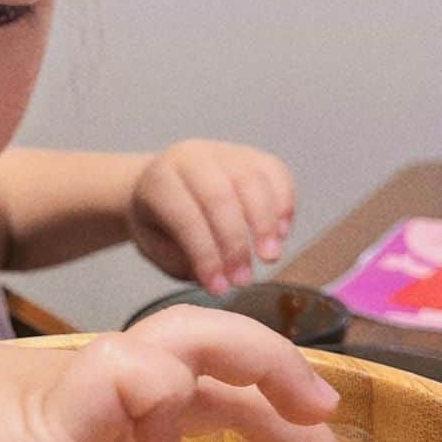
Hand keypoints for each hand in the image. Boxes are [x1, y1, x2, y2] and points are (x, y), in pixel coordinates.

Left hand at [127, 140, 295, 293]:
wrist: (164, 186)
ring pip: (252, 181)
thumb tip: (225, 276)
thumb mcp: (157, 247)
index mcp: (160, 181)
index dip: (206, 255)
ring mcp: (225, 153)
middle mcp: (192, 158)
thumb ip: (186, 261)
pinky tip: (281, 233)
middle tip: (244, 279)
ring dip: (265, 225)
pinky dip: (284, 204)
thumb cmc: (160, 225)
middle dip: (236, 243)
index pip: (186, 217)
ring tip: (269, 258)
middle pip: (220, 196)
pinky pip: (276, 174)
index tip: (219, 288)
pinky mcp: (253, 156)